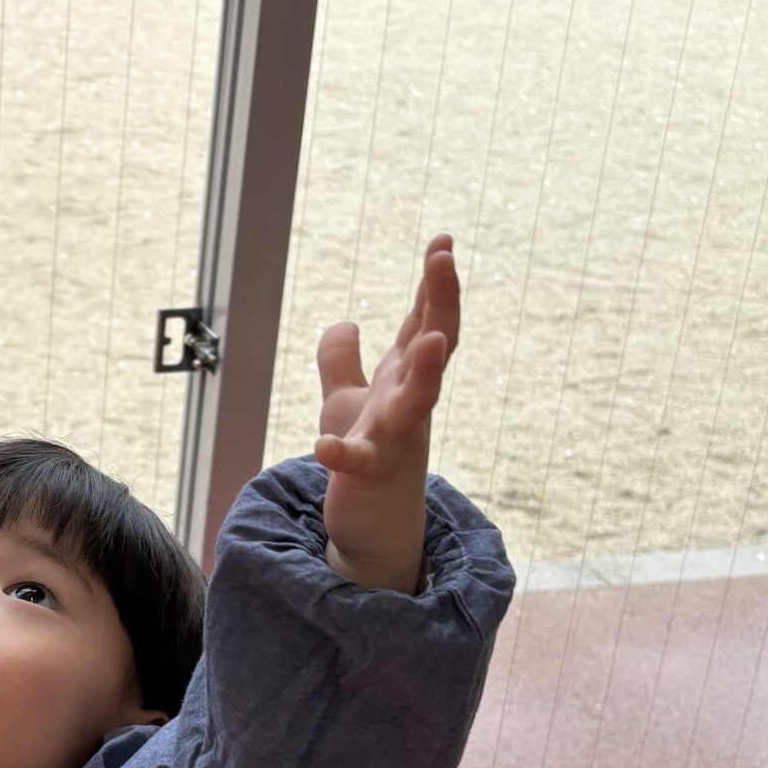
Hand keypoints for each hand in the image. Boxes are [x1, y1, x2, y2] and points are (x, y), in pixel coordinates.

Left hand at [313, 235, 461, 593]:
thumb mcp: (348, 400)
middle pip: (433, 347)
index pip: (424, 322)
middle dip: (440, 303)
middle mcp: (409, 405)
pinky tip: (324, 446)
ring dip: (423, 373)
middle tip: (444, 259)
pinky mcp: (368, 477)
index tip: (443, 240)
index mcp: (404, 380)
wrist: (375, 527)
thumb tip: (346, 321)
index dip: (434, 284)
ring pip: (416, 403)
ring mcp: (395, 440)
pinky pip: (358, 464)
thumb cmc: (370, 456)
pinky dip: (342, 454)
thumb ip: (343, 360)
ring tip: (426, 340)